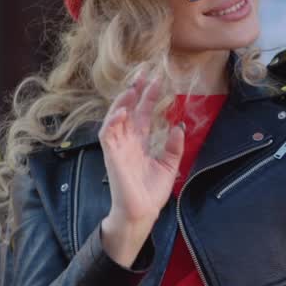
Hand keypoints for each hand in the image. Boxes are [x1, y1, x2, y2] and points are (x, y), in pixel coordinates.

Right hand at [97, 75, 184, 267]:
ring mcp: (118, 147)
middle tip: (144, 73)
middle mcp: (127, 141)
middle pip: (129, 110)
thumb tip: (179, 125)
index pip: (143, 113)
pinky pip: (107, 134)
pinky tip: (122, 111)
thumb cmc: (151, 192)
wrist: (142, 212)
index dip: (149, 97)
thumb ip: (174, 145)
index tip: (158, 80)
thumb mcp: (170, 165)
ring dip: (122, 101)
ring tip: (132, 87)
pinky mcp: (112, 156)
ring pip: (115, 118)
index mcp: (140, 142)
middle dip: (135, 91)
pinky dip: (113, 121)